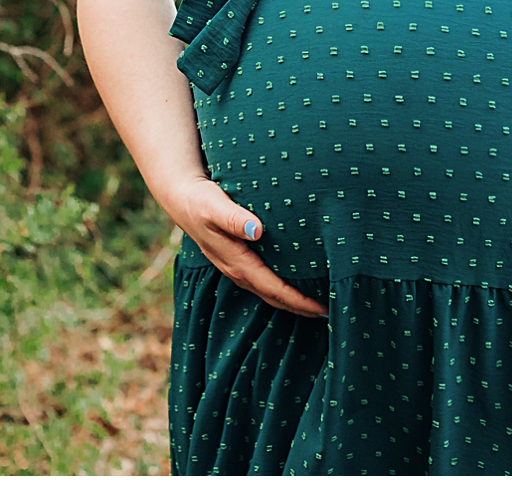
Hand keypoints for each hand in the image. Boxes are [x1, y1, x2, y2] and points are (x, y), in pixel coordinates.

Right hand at [159, 174, 327, 318]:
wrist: (182, 198)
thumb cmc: (201, 200)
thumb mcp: (215, 205)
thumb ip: (234, 217)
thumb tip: (257, 229)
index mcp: (238, 263)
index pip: (275, 289)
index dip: (299, 301)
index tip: (322, 308)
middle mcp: (238, 271)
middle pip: (275, 298)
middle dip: (301, 307)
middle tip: (329, 313)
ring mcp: (237, 268)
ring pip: (269, 291)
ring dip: (293, 301)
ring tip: (318, 304)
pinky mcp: (238, 260)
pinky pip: (264, 281)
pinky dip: (282, 288)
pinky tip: (296, 283)